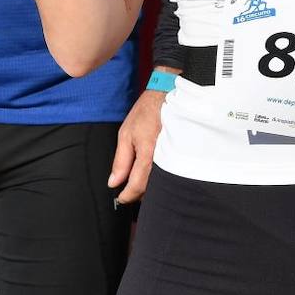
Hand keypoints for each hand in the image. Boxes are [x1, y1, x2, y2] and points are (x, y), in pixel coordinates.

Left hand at [108, 86, 166, 203]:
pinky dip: (159, 178)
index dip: (127, 196)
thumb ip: (120, 161)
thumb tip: (113, 181)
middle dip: (138, 194)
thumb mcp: (126, 134)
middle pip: (150, 189)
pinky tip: (153, 174)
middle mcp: (163, 159)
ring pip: (160, 183)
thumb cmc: (147, 112)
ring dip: (149, 187)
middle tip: (128, 191)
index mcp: (148, 154)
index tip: (121, 198)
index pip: (137, 186)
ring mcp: (174, 158)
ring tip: (139, 182)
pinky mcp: (181, 155)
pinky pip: (169, 173)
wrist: (169, 96)